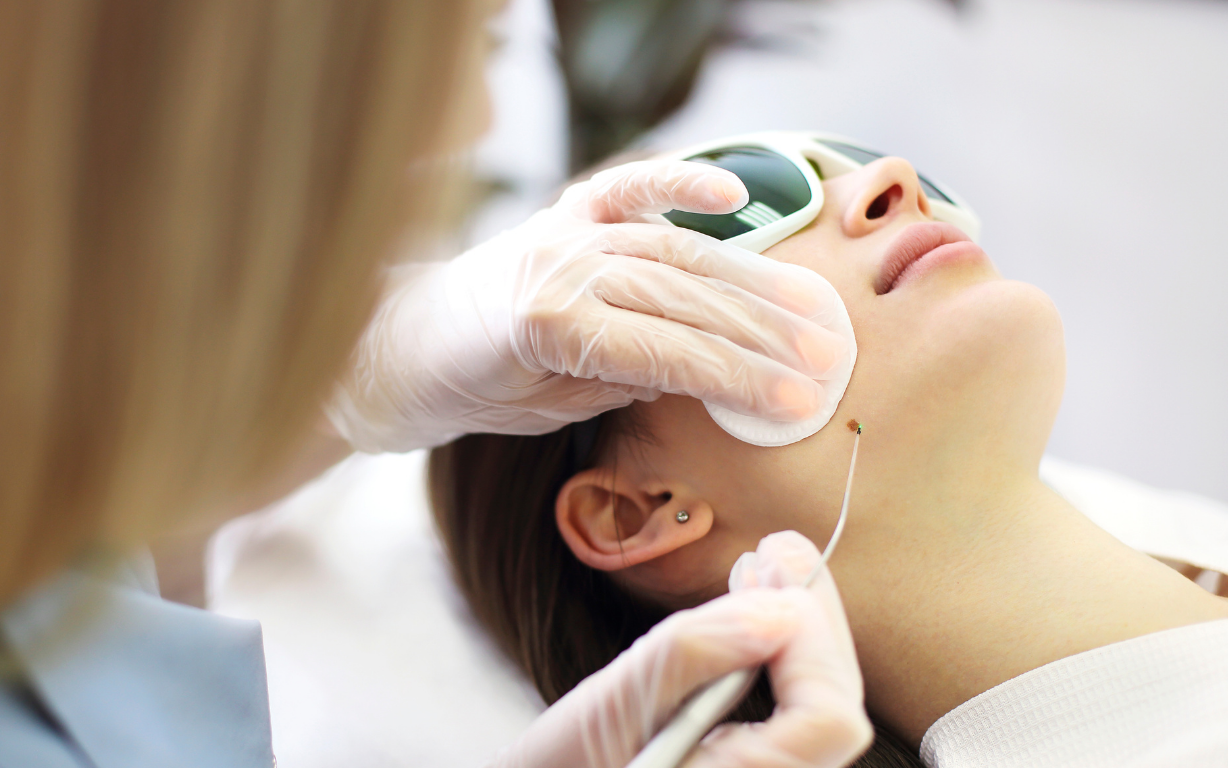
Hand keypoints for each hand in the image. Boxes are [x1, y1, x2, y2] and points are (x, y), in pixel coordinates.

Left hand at [330, 160, 848, 452]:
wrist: (401, 343)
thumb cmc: (471, 388)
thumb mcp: (547, 408)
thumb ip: (623, 381)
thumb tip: (703, 372)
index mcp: (548, 323)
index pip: (669, 350)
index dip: (737, 376)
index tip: (796, 399)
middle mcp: (560, 265)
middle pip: (685, 297)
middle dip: (761, 331)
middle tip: (826, 358)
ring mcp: (563, 231)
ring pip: (677, 251)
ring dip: (749, 282)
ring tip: (809, 311)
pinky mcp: (564, 212)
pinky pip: (629, 188)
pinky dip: (680, 183)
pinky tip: (733, 194)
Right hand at [493, 531, 871, 767]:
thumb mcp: (611, 705)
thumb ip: (692, 656)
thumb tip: (778, 610)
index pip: (828, 717)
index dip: (813, 635)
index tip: (771, 562)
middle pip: (835, 713)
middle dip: (812, 619)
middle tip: (779, 547)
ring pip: (819, 714)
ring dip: (798, 634)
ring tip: (764, 569)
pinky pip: (789, 722)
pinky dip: (777, 662)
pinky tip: (750, 619)